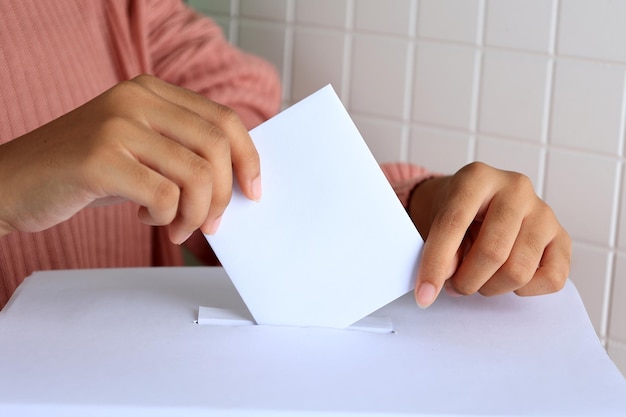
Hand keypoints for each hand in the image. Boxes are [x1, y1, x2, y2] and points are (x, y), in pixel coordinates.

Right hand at [0, 75, 260, 243]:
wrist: (13, 182)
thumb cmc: (85, 171)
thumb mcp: (140, 149)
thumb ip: (184, 151)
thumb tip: (239, 179)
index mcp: (151, 90)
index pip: (224, 120)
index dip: (248, 158)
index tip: (254, 191)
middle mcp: (136, 98)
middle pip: (216, 148)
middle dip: (223, 195)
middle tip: (210, 223)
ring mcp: (116, 125)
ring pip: (196, 175)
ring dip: (195, 214)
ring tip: (175, 226)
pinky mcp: (99, 158)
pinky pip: (164, 197)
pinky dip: (166, 218)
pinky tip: (146, 218)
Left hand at [409, 162, 570, 307]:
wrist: (481, 202)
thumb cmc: (457, 212)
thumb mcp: (436, 220)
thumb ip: (439, 248)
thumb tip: (447, 278)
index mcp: (477, 177)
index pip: (453, 223)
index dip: (435, 264)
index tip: (423, 295)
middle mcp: (515, 188)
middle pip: (492, 252)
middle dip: (466, 281)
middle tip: (454, 286)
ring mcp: (543, 211)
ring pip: (519, 270)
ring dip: (490, 287)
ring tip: (476, 280)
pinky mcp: (562, 236)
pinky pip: (551, 279)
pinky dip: (524, 291)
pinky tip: (505, 279)